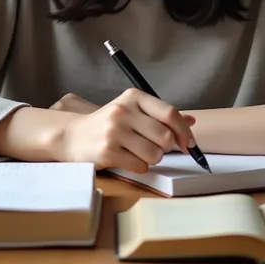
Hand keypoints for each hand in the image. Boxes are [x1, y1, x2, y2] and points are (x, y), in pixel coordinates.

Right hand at [50, 88, 195, 173]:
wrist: (72, 136)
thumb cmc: (108, 124)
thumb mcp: (132, 112)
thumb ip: (160, 116)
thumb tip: (192, 121)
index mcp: (133, 97)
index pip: (169, 113)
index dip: (184, 131)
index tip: (189, 144)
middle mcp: (123, 111)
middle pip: (165, 136)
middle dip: (166, 148)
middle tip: (156, 148)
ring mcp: (114, 131)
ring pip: (155, 154)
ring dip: (152, 158)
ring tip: (138, 152)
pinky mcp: (107, 151)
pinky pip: (140, 166)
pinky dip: (139, 167)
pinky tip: (127, 159)